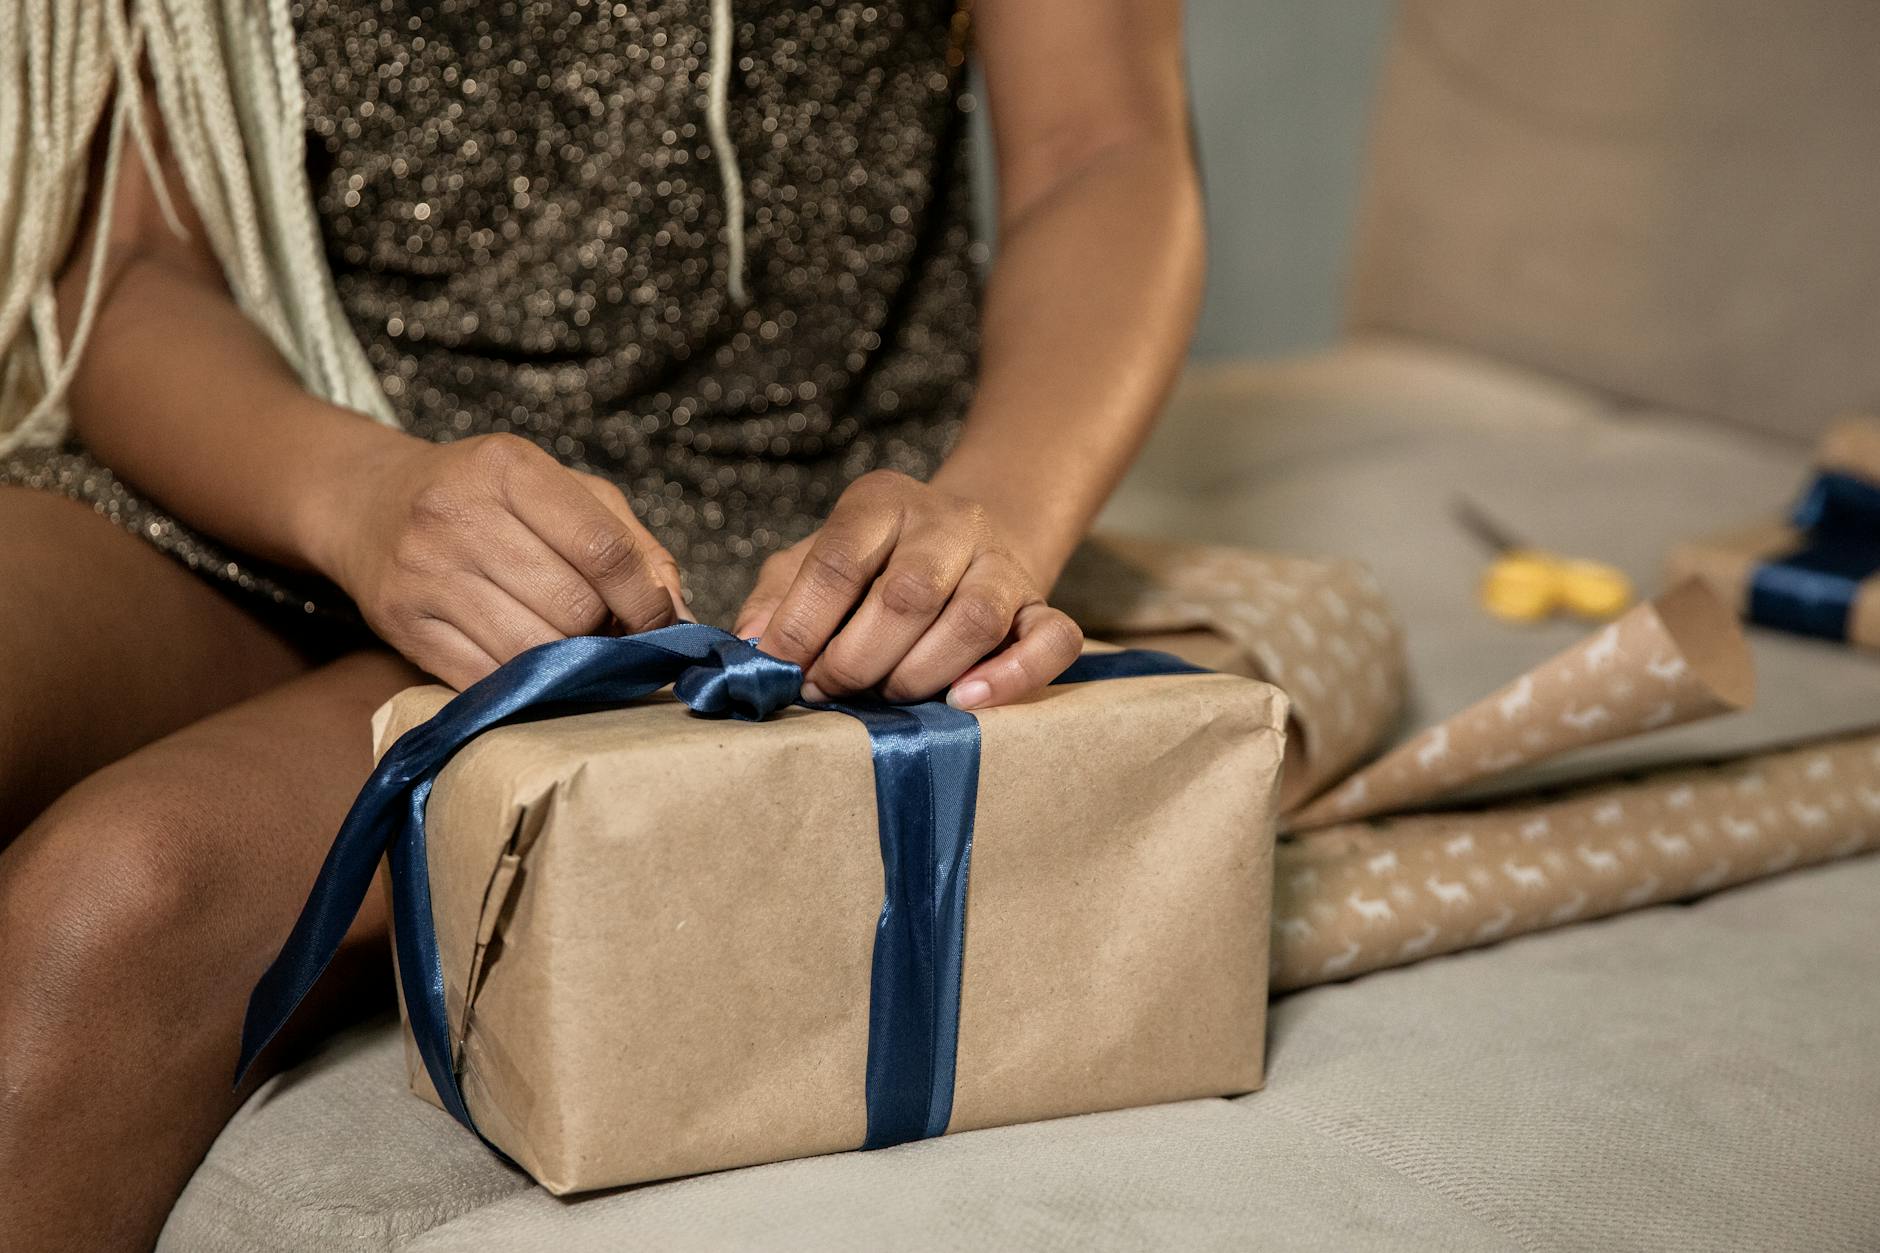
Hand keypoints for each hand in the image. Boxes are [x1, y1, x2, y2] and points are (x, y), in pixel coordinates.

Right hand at [312, 431, 685, 688]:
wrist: (367, 504)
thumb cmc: (485, 497)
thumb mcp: (561, 489)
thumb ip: (631, 542)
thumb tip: (679, 613)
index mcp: (508, 467)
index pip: (604, 550)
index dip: (646, 599)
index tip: (661, 620)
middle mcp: (458, 515)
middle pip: (573, 607)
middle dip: (605, 629)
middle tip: (607, 630)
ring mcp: (425, 573)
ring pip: (533, 650)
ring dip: (568, 661)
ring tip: (572, 646)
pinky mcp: (403, 626)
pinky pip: (487, 678)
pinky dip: (524, 683)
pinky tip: (532, 665)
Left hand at [734, 471, 1082, 708]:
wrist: (971, 534)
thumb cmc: (877, 561)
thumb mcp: (814, 557)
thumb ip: (778, 596)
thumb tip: (752, 645)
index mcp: (882, 501)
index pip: (840, 559)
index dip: (803, 624)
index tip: (781, 669)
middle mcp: (949, 523)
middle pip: (908, 594)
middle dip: (857, 659)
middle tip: (829, 691)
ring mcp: (1002, 564)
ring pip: (975, 619)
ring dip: (920, 674)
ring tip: (888, 698)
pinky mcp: (1042, 604)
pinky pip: (1050, 640)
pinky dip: (1012, 677)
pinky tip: (966, 701)